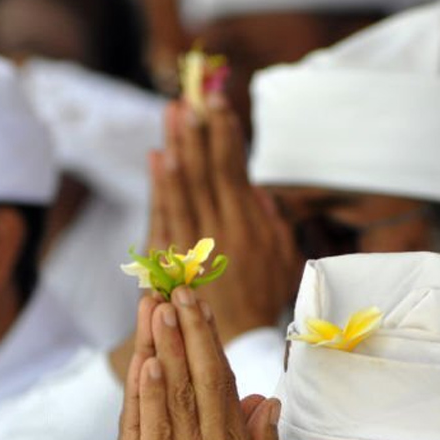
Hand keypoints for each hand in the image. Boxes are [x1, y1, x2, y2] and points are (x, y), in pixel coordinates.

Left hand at [148, 96, 299, 343]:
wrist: (236, 343)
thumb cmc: (262, 300)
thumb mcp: (281, 259)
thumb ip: (270, 222)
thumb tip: (257, 190)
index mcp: (248, 226)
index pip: (233, 170)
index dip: (226, 135)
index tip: (218, 103)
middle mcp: (220, 232)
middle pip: (207, 172)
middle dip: (200, 131)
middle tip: (192, 96)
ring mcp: (193, 246)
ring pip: (185, 189)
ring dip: (180, 148)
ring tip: (174, 115)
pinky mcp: (173, 261)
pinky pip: (166, 216)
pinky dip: (161, 186)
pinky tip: (158, 159)